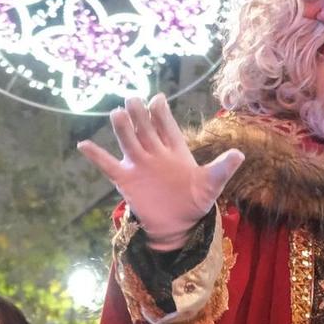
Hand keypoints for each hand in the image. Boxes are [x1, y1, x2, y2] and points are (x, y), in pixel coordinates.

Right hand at [77, 94, 243, 248]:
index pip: (166, 125)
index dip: (161, 112)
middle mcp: (154, 151)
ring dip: (123, 128)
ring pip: (128, 140)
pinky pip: (108, 165)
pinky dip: (96, 155)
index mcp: (174, 148)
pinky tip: (83, 144)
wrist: (178, 225)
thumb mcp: (212, 184)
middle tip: (133, 99)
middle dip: (140, 114)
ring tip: (117, 114)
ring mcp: (138, 164)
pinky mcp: (126, 179)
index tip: (158, 98)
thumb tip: (240, 154)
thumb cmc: (195, 201)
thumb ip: (222, 168)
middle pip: (144, 127)